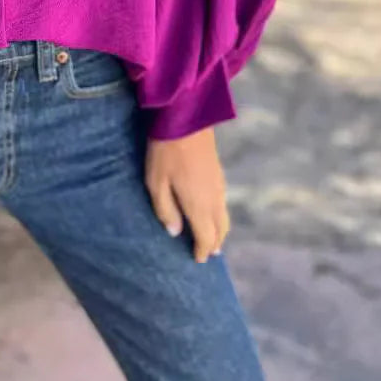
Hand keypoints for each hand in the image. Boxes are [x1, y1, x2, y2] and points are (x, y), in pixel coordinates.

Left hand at [145, 126, 230, 262]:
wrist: (186, 118)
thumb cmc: (165, 152)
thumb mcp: (156, 183)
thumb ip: (165, 210)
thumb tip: (174, 232)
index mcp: (199, 205)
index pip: (205, 237)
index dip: (202, 251)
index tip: (197, 261)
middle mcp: (214, 199)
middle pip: (220, 230)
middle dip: (214, 244)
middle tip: (208, 255)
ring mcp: (220, 185)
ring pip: (224, 216)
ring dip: (219, 230)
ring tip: (212, 238)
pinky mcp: (219, 172)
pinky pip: (224, 203)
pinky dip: (220, 215)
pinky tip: (211, 212)